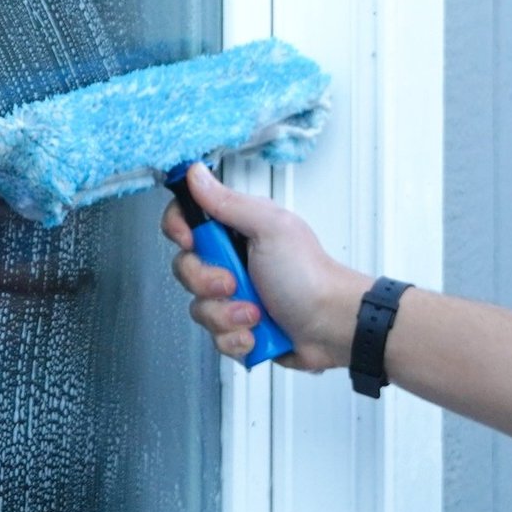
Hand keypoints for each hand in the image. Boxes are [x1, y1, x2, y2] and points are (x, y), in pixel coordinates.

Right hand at [162, 164, 370, 369]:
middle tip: (236, 283)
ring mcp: (233, 294)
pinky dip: (236, 337)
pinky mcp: (237, 325)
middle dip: (208, 283)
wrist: (331, 326)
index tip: (192, 241)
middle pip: (186, 267)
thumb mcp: (270, 229)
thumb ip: (229, 202)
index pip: (187, 218)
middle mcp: (232, 259)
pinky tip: (257, 331)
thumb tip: (197, 174)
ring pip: (199, 307)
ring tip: (256, 312)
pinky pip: (214, 336)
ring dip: (227, 315)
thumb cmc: (310, 276)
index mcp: (238, 229)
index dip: (180, 229)